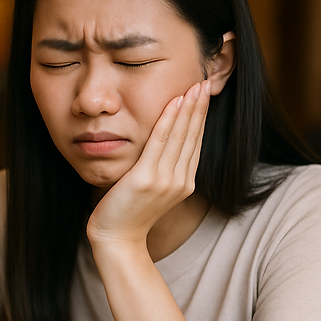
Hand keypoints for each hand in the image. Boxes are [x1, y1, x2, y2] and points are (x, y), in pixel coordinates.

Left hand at [87, 79, 209, 247]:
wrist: (116, 239)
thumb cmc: (128, 212)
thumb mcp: (151, 189)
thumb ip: (161, 169)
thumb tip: (162, 146)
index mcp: (184, 183)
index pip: (195, 143)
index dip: (200, 118)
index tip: (202, 95)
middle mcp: (180, 181)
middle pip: (192, 137)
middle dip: (199, 108)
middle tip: (204, 82)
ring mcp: (165, 181)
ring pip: (181, 136)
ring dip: (188, 109)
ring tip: (194, 86)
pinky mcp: (146, 179)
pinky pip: (159, 143)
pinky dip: (168, 121)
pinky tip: (174, 102)